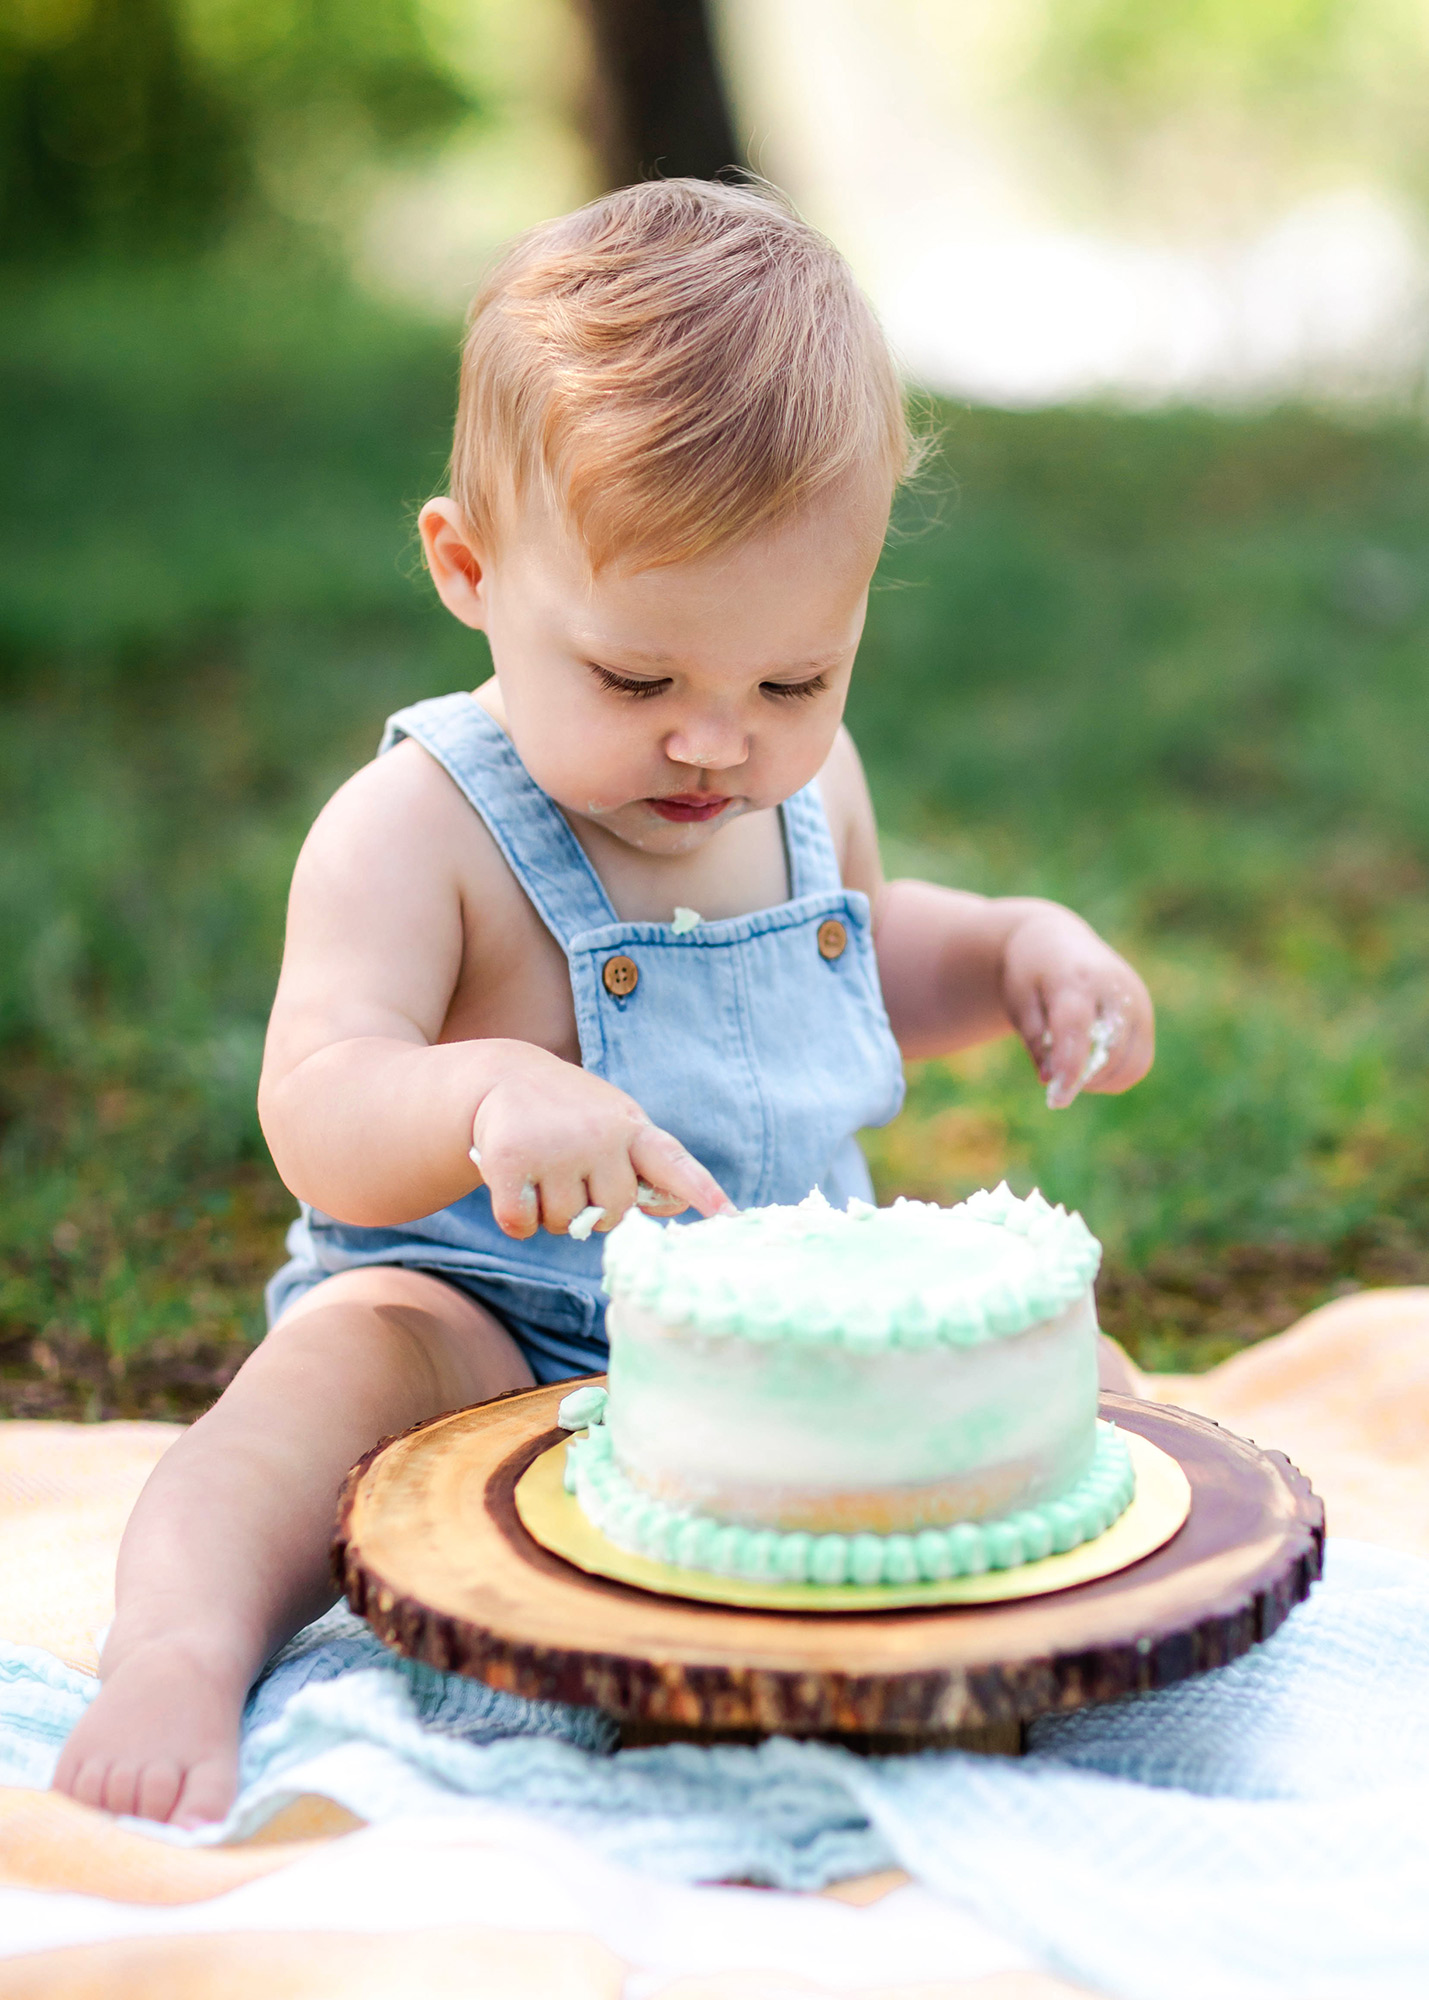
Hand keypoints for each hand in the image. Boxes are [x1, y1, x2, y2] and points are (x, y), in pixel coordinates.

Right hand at [468, 1050, 732, 1238]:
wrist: (503, 1075)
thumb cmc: (570, 1111)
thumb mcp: (616, 1124)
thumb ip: (646, 1164)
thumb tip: (678, 1208)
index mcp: (632, 1127)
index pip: (673, 1163)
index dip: (701, 1191)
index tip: (728, 1216)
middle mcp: (599, 1135)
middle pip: (612, 1215)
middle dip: (590, 1208)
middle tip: (570, 1172)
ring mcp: (556, 1148)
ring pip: (565, 1224)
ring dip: (549, 1212)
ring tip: (541, 1170)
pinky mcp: (511, 1160)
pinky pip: (522, 1224)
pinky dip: (516, 1219)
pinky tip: (512, 1183)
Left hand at [1000, 907, 1152, 1109]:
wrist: (1057, 942)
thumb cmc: (1031, 974)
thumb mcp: (1019, 1002)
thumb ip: (1035, 1040)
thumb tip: (1051, 1081)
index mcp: (1076, 977)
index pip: (1078, 1028)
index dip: (1070, 1066)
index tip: (1057, 1099)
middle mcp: (1115, 987)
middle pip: (1111, 1051)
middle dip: (1083, 1079)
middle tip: (1056, 1085)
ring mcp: (1137, 1000)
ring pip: (1132, 1064)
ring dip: (1101, 1081)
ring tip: (1072, 1072)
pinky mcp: (1145, 1013)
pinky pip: (1139, 1062)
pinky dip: (1116, 1076)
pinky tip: (1090, 1067)